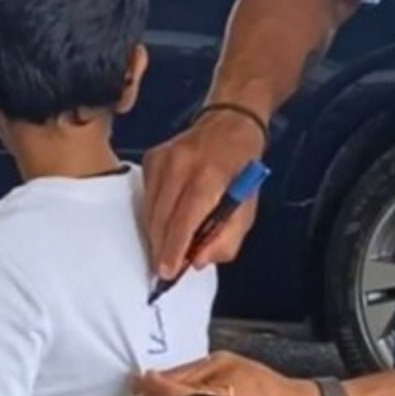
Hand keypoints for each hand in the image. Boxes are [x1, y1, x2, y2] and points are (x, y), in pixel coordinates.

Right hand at [141, 109, 267, 278]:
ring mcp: (163, 158)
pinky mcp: (151, 158)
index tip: (166, 272)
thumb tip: (197, 260)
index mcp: (210, 175)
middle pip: (161, 218)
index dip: (173, 249)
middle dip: (162, 248)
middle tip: (165, 268)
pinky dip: (155, 214)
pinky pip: (146, 197)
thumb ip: (227, 238)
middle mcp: (182, 164)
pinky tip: (168, 217)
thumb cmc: (241, 168)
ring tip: (167, 247)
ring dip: (157, 233)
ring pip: (150, 210)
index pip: (184, 219)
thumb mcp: (247, 207)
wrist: (230, 123)